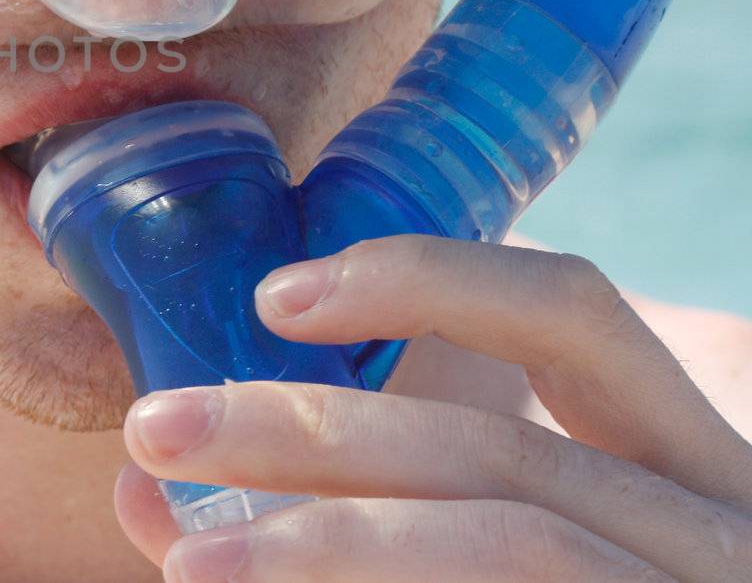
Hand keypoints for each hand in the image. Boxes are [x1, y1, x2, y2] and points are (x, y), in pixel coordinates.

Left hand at [113, 236, 751, 580]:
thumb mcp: (440, 554)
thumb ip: (319, 521)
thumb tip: (142, 490)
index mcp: (676, 466)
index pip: (571, 319)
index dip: (429, 280)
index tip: (273, 300)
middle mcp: (721, 529)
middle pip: (497, 445)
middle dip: (306, 429)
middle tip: (155, 429)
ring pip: (505, 540)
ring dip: (325, 540)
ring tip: (186, 560)